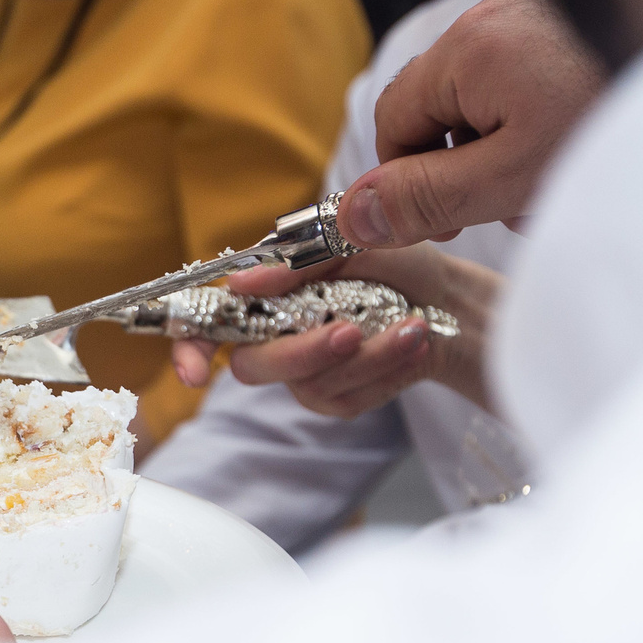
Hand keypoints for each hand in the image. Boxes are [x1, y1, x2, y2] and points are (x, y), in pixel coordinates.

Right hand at [169, 244, 502, 418]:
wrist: (452, 298)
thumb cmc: (396, 262)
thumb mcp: (351, 243)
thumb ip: (296, 263)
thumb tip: (240, 284)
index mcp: (266, 293)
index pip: (207, 324)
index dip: (190, 350)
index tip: (194, 374)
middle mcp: (276, 334)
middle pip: (253, 366)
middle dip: (304, 352)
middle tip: (351, 330)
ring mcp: (306, 372)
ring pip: (309, 384)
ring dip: (368, 355)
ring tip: (412, 325)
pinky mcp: (340, 398)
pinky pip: (348, 399)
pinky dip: (386, 369)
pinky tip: (412, 341)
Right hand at [332, 0, 604, 248]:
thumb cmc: (623, 116)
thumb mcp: (513, 177)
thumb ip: (428, 197)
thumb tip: (352, 215)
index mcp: (468, 48)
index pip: (395, 117)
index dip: (406, 176)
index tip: (444, 218)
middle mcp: (500, 10)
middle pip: (452, 104)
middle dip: (478, 162)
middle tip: (524, 202)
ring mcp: (549, 0)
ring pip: (507, 91)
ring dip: (526, 140)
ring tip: (577, 171)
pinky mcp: (592, 5)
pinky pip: (552, 69)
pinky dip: (565, 108)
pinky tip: (606, 131)